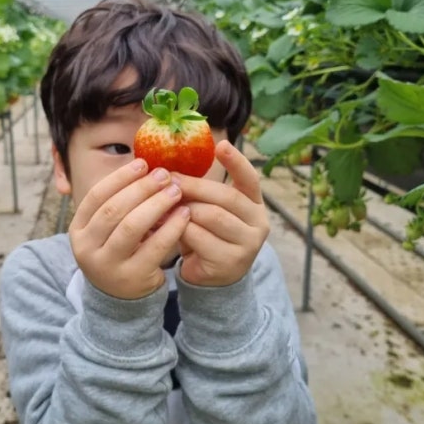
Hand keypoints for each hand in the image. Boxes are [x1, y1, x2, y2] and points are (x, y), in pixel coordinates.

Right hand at [69, 159, 191, 299]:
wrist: (121, 298)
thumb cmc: (120, 251)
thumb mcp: (109, 230)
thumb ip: (122, 203)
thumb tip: (148, 167)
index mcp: (78, 230)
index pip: (96, 196)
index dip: (120, 177)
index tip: (142, 163)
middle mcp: (87, 248)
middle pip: (114, 209)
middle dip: (141, 188)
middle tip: (164, 175)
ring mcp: (107, 266)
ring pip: (131, 227)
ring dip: (156, 204)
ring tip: (175, 191)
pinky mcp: (132, 278)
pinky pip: (154, 247)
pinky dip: (171, 227)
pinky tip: (184, 214)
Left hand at [173, 140, 269, 286]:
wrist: (211, 278)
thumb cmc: (206, 236)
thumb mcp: (208, 210)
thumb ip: (201, 193)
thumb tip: (170, 169)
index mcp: (254, 204)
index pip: (250, 179)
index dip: (236, 161)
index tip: (221, 144)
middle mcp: (258, 223)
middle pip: (225, 196)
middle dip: (194, 186)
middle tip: (168, 179)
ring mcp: (248, 244)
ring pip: (211, 216)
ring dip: (184, 210)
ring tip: (165, 206)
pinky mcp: (231, 262)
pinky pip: (199, 238)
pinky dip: (180, 230)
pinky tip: (167, 228)